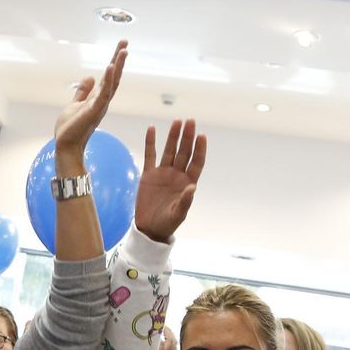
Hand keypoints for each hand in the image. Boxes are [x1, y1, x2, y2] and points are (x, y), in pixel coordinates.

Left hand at [53, 40, 127, 165]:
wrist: (66, 145)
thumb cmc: (70, 129)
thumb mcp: (75, 104)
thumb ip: (83, 92)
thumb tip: (90, 77)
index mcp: (97, 98)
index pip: (108, 77)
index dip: (114, 62)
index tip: (121, 47)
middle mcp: (102, 101)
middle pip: (114, 77)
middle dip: (119, 60)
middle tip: (125, 43)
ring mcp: (99, 106)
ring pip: (112, 83)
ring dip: (117, 67)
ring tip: (122, 51)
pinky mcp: (93, 111)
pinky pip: (103, 94)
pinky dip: (108, 81)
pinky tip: (111, 68)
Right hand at [135, 120, 206, 243]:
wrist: (148, 228)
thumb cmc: (167, 223)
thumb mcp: (177, 215)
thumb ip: (185, 202)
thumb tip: (192, 188)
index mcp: (187, 183)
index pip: (196, 162)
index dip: (200, 149)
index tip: (201, 136)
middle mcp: (177, 174)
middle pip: (184, 152)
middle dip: (187, 137)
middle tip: (190, 121)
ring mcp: (163, 173)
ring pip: (169, 150)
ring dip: (173, 136)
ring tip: (177, 121)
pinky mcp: (149, 174)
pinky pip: (150, 155)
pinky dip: (150, 142)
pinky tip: (152, 129)